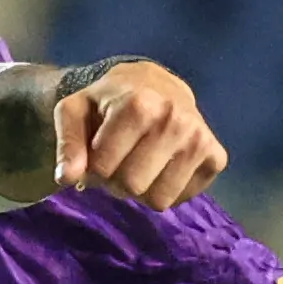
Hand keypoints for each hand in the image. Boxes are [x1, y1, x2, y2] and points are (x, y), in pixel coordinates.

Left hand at [53, 59, 226, 207]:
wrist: (156, 84)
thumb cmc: (109, 101)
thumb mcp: (75, 111)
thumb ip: (67, 143)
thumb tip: (66, 178)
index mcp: (139, 105)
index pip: (103, 169)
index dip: (94, 169)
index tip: (98, 152)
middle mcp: (174, 120)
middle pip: (131, 187)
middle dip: (117, 181)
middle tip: (120, 160)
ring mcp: (199, 139)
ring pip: (158, 200)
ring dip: (143, 190)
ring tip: (140, 163)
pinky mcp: (216, 156)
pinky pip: (183, 199)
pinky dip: (168, 191)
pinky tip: (162, 167)